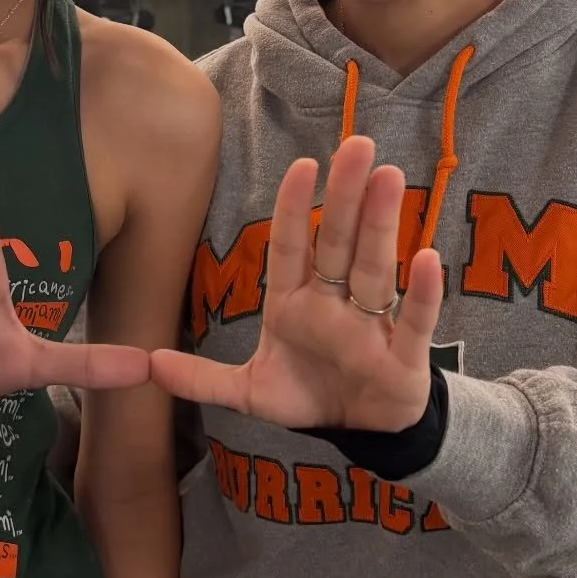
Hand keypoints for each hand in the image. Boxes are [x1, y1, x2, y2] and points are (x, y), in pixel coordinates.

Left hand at [151, 136, 443, 431]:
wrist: (359, 432)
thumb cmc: (308, 393)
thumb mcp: (249, 393)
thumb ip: (202, 378)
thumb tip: (148, 364)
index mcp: (294, 303)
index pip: (292, 247)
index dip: (293, 209)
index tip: (301, 166)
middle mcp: (334, 303)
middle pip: (337, 244)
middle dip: (345, 197)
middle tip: (357, 145)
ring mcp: (371, 326)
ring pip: (375, 268)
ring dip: (380, 225)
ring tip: (388, 178)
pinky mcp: (404, 357)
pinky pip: (415, 321)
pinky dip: (424, 294)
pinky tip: (428, 258)